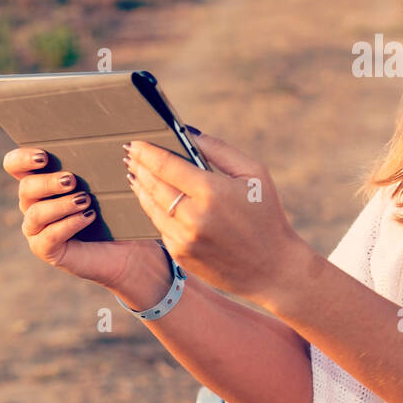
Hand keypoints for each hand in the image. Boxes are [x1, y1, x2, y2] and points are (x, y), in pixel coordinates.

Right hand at [3, 146, 162, 288]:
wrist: (126, 246)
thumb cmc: (115, 208)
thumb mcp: (106, 181)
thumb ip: (96, 162)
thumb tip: (106, 139)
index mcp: (41, 181)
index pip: (15, 165)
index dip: (22, 158)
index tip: (44, 156)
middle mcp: (33, 204)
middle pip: (25, 188)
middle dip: (47, 182)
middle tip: (71, 180)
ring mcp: (37, 228)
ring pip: (35, 213)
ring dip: (60, 205)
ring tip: (85, 200)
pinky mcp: (45, 249)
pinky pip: (48, 237)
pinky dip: (69, 224)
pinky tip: (88, 216)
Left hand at [123, 134, 309, 308]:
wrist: (273, 269)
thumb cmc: (266, 215)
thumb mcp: (254, 174)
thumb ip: (219, 150)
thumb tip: (188, 134)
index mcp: (212, 192)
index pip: (166, 165)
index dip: (147, 152)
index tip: (135, 142)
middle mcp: (193, 216)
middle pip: (153, 184)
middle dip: (139, 166)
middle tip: (130, 154)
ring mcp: (183, 238)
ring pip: (150, 206)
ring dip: (139, 187)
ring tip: (135, 173)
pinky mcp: (180, 254)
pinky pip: (159, 226)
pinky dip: (153, 209)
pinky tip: (152, 199)